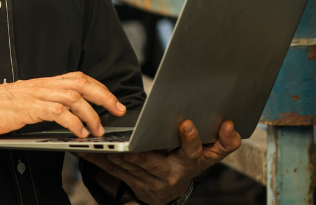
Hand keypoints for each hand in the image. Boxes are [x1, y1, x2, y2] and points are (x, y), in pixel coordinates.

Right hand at [0, 72, 125, 137]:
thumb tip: (67, 115)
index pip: (79, 78)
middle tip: (119, 110)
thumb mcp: (26, 101)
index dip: (100, 88)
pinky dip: (72, 123)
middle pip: (82, 84)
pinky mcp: (28, 108)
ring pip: (74, 98)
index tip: (114, 101)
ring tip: (98, 130)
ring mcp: (36, 95)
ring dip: (91, 115)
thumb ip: (45, 104)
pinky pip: (57, 113)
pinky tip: (79, 133)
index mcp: (44, 83)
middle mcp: (43, 85)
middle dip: (105, 96)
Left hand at [78, 119, 240, 204]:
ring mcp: (148, 180)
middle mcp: (168, 173)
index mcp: (189, 163)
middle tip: (131, 147)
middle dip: (141, 155)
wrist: (170, 192)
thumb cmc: (190, 164)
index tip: (186, 124)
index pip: (192, 150)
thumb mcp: (211, 155)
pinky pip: (111, 170)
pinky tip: (84, 150)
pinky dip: (97, 159)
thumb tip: (231, 124)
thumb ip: (225, 142)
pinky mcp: (129, 180)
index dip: (190, 138)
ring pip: (129, 168)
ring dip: (115, 156)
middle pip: (154, 163)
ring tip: (104, 145)